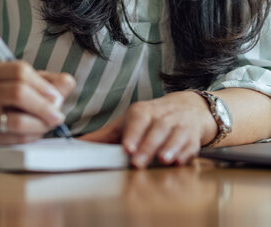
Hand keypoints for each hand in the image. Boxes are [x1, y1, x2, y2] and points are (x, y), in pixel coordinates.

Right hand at [0, 61, 74, 144]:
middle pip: (18, 93)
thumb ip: (49, 82)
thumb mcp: (26, 85)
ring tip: (48, 124)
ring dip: (40, 124)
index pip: (20, 71)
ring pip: (17, 120)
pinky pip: (14, 138)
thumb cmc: (6, 100)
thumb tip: (68, 82)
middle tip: (58, 115)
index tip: (57, 96)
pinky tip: (35, 132)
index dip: (43, 84)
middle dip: (44, 106)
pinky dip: (31, 136)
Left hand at [79, 91, 216, 167]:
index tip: (127, 148)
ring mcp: (179, 125)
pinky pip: (191, 144)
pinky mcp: (193, 137)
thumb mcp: (127, 123)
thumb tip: (77, 146)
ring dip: (170, 147)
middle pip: (157, 128)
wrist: (187, 108)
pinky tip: (180, 161)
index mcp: (143, 111)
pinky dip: (186, 153)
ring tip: (163, 160)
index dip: (133, 132)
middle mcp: (163, 116)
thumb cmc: (150, 119)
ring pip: (176, 134)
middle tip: (138, 162)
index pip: (138, 118)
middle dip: (148, 145)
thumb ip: (104, 136)